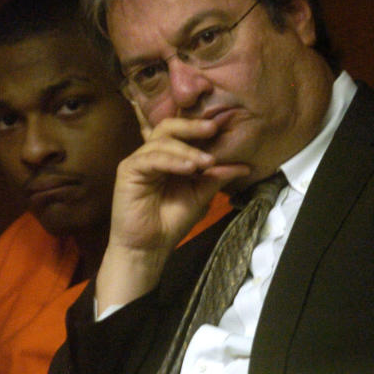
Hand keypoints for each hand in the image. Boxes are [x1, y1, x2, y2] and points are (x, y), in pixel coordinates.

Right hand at [95, 104, 249, 309]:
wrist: (150, 247)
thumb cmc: (171, 222)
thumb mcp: (201, 195)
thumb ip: (217, 177)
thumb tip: (245, 166)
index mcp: (168, 157)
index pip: (182, 133)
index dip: (200, 128)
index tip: (223, 127)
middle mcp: (152, 154)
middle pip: (168, 127)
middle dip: (192, 126)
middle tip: (213, 128)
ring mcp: (138, 160)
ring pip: (162, 141)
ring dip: (187, 149)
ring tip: (207, 162)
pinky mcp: (128, 170)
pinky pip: (151, 158)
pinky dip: (172, 161)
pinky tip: (189, 169)